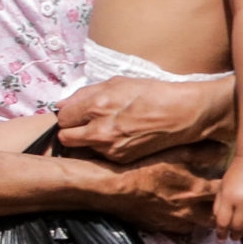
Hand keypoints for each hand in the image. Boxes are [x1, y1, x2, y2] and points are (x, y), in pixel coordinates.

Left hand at [57, 75, 228, 160]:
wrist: (181, 115)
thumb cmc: (151, 94)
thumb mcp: (117, 83)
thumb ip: (85, 94)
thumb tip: (61, 104)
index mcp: (96, 106)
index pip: (62, 118)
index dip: (69, 114)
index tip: (77, 113)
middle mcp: (99, 130)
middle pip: (65, 138)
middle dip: (71, 131)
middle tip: (85, 125)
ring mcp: (110, 148)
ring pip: (82, 148)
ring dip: (88, 141)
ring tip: (108, 130)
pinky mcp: (120, 160)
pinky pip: (100, 156)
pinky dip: (104, 148)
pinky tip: (120, 138)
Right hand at [92, 143, 228, 233]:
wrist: (114, 187)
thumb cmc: (144, 165)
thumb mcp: (175, 152)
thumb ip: (202, 152)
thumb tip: (225, 149)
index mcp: (196, 189)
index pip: (224, 193)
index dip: (232, 188)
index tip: (235, 184)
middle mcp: (189, 209)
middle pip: (216, 216)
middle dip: (223, 211)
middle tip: (226, 204)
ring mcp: (174, 221)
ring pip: (199, 226)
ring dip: (204, 218)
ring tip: (206, 209)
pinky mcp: (160, 227)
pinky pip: (180, 230)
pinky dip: (186, 223)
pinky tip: (184, 215)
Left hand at [213, 152, 242, 237]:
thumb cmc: (235, 174)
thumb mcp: (222, 187)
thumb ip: (219, 206)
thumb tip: (219, 225)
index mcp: (229, 197)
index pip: (223, 223)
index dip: (221, 233)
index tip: (222, 236)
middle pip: (239, 228)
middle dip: (234, 235)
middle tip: (234, 236)